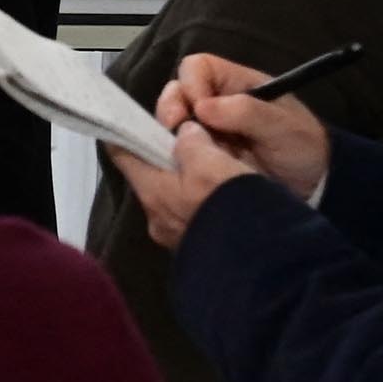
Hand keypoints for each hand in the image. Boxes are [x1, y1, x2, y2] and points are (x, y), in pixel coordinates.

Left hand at [118, 119, 257, 249]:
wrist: (260, 262)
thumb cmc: (230, 207)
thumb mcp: (211, 164)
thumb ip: (192, 144)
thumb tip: (185, 133)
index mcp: (152, 193)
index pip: (122, 155)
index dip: (125, 132)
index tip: (131, 119)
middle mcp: (156, 217)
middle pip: (150, 175)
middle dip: (164, 156)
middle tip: (186, 138)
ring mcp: (175, 235)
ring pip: (172, 195)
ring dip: (185, 179)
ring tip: (211, 164)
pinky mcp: (196, 246)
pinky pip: (191, 213)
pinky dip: (199, 198)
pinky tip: (220, 193)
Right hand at [156, 53, 331, 200]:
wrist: (315, 186)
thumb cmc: (304, 147)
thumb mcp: (283, 127)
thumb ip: (246, 112)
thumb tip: (202, 107)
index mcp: (237, 84)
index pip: (197, 67)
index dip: (191, 84)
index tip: (198, 111)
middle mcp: (216, 102)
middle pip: (177, 93)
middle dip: (171, 110)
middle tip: (177, 132)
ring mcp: (207, 130)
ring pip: (173, 123)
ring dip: (173, 136)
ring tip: (184, 153)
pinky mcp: (203, 155)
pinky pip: (177, 149)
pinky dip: (176, 156)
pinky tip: (186, 166)